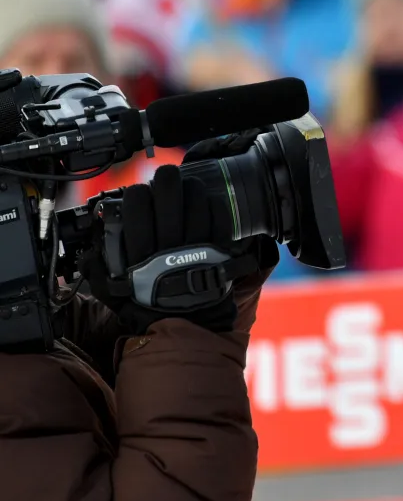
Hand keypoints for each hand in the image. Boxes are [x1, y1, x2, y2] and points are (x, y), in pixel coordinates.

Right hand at [78, 141, 275, 334]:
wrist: (185, 325)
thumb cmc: (149, 306)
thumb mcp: (114, 291)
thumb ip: (98, 269)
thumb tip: (87, 252)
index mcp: (140, 253)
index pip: (136, 208)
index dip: (136, 194)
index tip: (138, 193)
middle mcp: (168, 245)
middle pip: (168, 198)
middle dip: (166, 181)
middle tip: (165, 176)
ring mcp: (195, 246)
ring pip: (194, 203)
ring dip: (190, 188)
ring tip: (186, 185)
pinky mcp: (217, 249)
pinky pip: (217, 218)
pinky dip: (212, 205)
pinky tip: (206, 201)